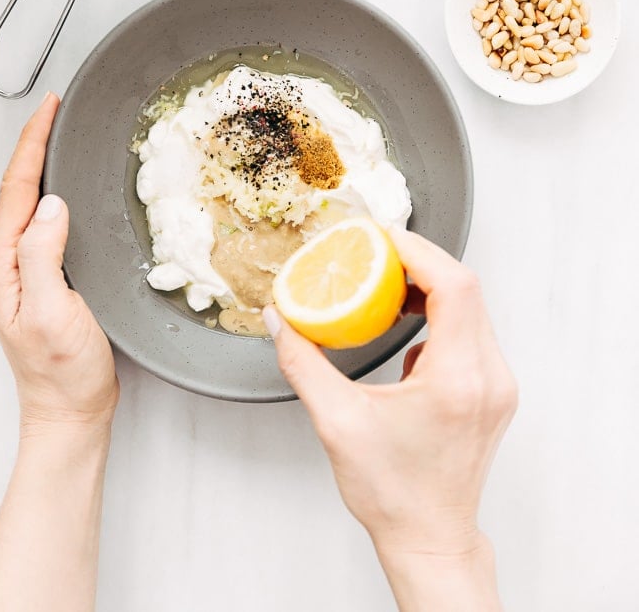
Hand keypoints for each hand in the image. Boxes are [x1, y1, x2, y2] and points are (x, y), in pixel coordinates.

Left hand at [0, 93, 118, 434]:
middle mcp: (5, 263)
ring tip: (59, 133)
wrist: (69, 412)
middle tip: (56, 109)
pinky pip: (42, 221)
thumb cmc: (62, 373)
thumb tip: (51, 204)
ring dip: (41, 164)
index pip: (15, 189)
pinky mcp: (41, 276)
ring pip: (28, 202)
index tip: (49, 108)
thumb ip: (44, 256)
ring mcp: (21, 270)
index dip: (32, 144)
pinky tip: (68, 185)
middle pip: (16, 188)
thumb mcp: (54, 313)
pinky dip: (54, 191)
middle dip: (34, 143)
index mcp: (2, 265)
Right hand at [265, 228, 516, 558]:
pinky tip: (408, 325)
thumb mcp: (337, 422)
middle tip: (379, 254)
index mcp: (457, 380)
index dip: (419, 251)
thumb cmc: (392, 493)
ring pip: (473, 309)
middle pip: (467, 289)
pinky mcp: (494, 391)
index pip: (454, 286)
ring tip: (388, 285)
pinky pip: (472, 332)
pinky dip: (441, 316)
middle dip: (421, 262)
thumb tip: (280, 320)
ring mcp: (497, 384)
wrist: (429, 538)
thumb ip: (303, 363)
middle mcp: (488, 376)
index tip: (383, 240)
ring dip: (432, 288)